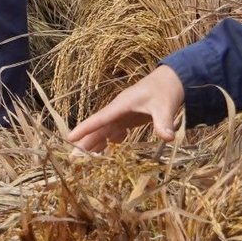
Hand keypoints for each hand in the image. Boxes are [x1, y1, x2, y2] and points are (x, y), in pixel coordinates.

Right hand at [67, 64, 185, 150]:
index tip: (70, 138)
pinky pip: (115, 131)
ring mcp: (123, 114)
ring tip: (85, 160)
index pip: (99, 119)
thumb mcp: (164, 106)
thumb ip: (163, 121)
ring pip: (104, 131)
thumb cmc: (165, 90)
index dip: (85, 129)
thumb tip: (167, 138)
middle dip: (85, 143)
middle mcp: (118, 111)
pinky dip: (110, 141)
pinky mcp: (129, 118)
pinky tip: (109, 149)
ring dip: (95, 144)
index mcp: (121, 105)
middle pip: (98, 129)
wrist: (172, 80)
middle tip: (73, 160)